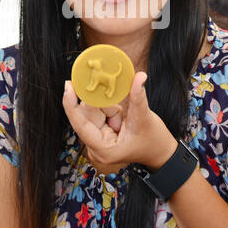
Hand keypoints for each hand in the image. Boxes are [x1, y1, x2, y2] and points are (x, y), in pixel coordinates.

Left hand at [63, 72, 177, 170]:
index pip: (80, 124)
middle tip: (106, 91)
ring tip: (124, 118)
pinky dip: (109, 110)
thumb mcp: (144, 118)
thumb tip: (139, 77)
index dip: (71, 104)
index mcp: (103, 149)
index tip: (68, 85)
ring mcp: (97, 140)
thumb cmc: (153, 141)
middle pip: (87, 116)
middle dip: (100, 104)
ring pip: (94, 112)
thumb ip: (138, 97)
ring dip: (109, 109)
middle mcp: (96, 146)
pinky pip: (100, 114)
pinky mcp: (100, 133)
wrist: (159, 151)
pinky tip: (121, 116)